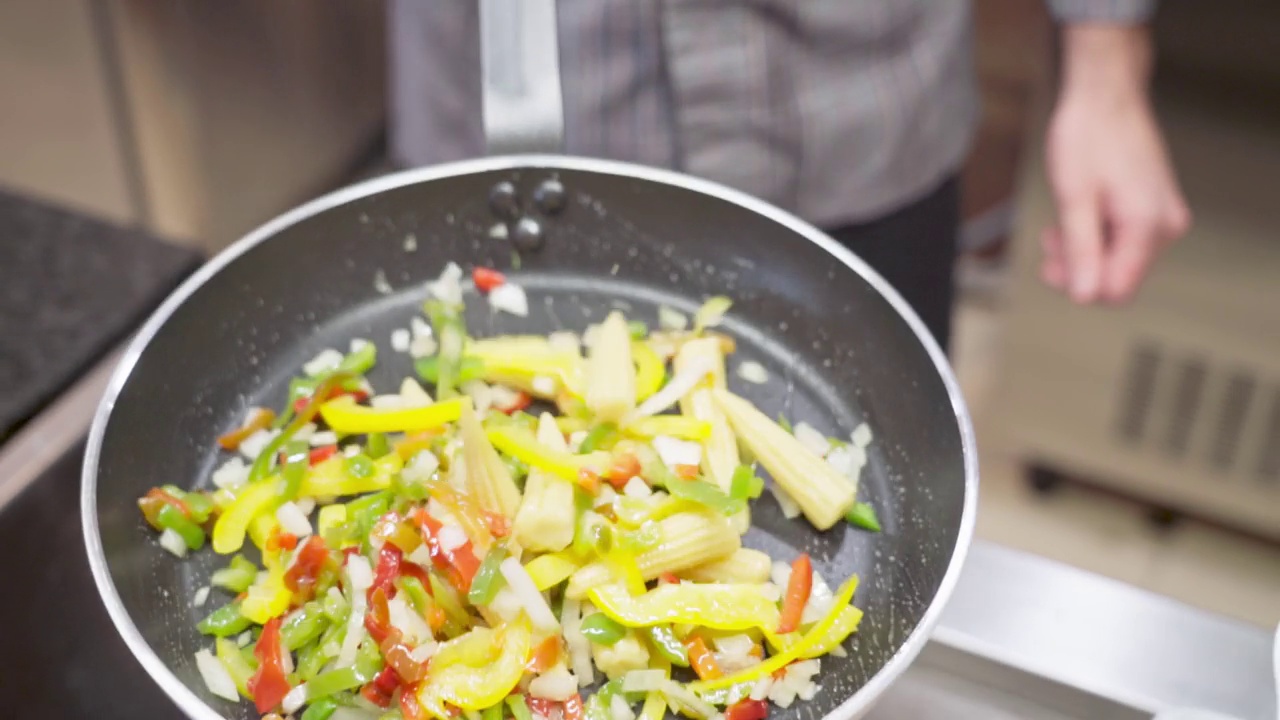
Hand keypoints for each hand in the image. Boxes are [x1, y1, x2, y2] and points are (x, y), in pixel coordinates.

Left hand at [1043, 25, 1190, 303]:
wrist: (1105, 94)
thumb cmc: (1088, 135)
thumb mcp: (1073, 198)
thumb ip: (1080, 250)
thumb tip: (1085, 296)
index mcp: (1148, 224)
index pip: (1117, 290)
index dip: (1080, 285)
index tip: (1051, 266)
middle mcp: (1166, 224)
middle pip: (1119, 276)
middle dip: (1080, 267)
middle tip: (1050, 244)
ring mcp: (1163, 215)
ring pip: (1119, 259)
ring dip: (1085, 251)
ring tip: (1058, 228)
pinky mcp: (1154, 207)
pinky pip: (1124, 239)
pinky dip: (1096, 235)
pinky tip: (1076, 219)